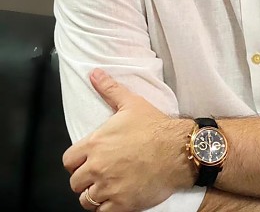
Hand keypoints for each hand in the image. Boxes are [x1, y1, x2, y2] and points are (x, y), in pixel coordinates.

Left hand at [63, 69, 193, 211]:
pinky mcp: (121, 204)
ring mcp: (108, 187)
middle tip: (101, 174)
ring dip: (95, 195)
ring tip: (108, 187)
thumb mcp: (131, 103)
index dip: (77, 162)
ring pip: (87, 200)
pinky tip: (117, 198)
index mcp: (95, 144)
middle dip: (86, 179)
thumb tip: (94, 74)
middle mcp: (97, 167)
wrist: (178, 149)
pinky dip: (106, 209)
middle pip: (76, 183)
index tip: (88, 161)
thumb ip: (109, 89)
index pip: (69, 161)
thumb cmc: (155, 127)